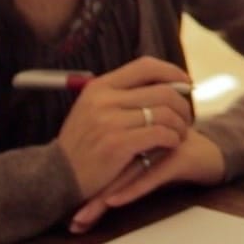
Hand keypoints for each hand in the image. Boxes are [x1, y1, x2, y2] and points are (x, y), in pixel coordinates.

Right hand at [54, 56, 194, 198]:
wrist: (56, 177)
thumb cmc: (81, 145)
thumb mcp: (90, 110)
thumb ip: (119, 95)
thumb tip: (160, 83)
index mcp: (99, 87)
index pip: (145, 66)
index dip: (172, 72)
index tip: (186, 83)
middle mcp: (104, 99)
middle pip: (162, 91)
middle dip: (182, 104)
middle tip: (187, 118)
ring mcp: (110, 121)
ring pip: (165, 113)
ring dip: (180, 124)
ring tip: (180, 134)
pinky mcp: (118, 144)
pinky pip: (160, 134)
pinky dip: (172, 139)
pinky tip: (172, 144)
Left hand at [70, 129, 225, 232]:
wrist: (217, 151)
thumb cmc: (180, 156)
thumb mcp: (148, 159)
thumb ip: (125, 164)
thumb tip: (96, 191)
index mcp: (134, 132)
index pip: (101, 154)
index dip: (81, 179)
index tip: (62, 204)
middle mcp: (145, 136)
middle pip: (108, 164)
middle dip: (87, 194)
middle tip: (70, 218)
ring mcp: (162, 145)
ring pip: (125, 172)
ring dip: (103, 196)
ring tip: (84, 216)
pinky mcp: (178, 157)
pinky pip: (150, 175)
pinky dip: (131, 189)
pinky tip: (115, 201)